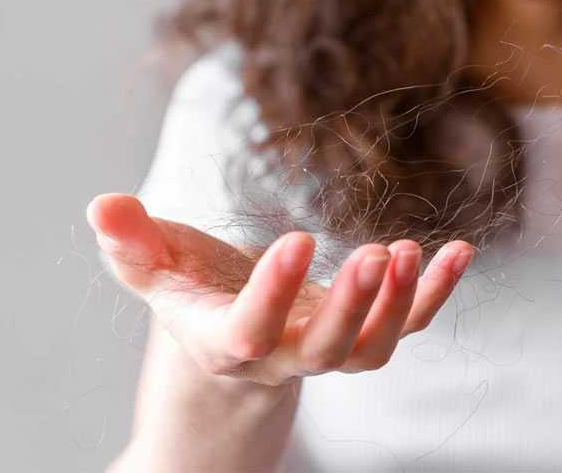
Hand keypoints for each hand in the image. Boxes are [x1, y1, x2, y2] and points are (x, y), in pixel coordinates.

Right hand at [86, 193, 472, 387]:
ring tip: (413, 251)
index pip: (249, 331)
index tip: (298, 238)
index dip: (273, 295)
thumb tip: (100, 205)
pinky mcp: (365, 334)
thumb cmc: (192, 295)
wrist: (233, 340)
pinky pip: (409, 325)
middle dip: (352, 307)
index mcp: (226, 341)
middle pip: (324, 350)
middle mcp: (283, 356)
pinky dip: (436, 293)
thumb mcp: (157, 270)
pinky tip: (460, 251)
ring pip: (371, 348)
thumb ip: (132, 244)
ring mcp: (330, 350)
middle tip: (377, 254)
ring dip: (400, 304)